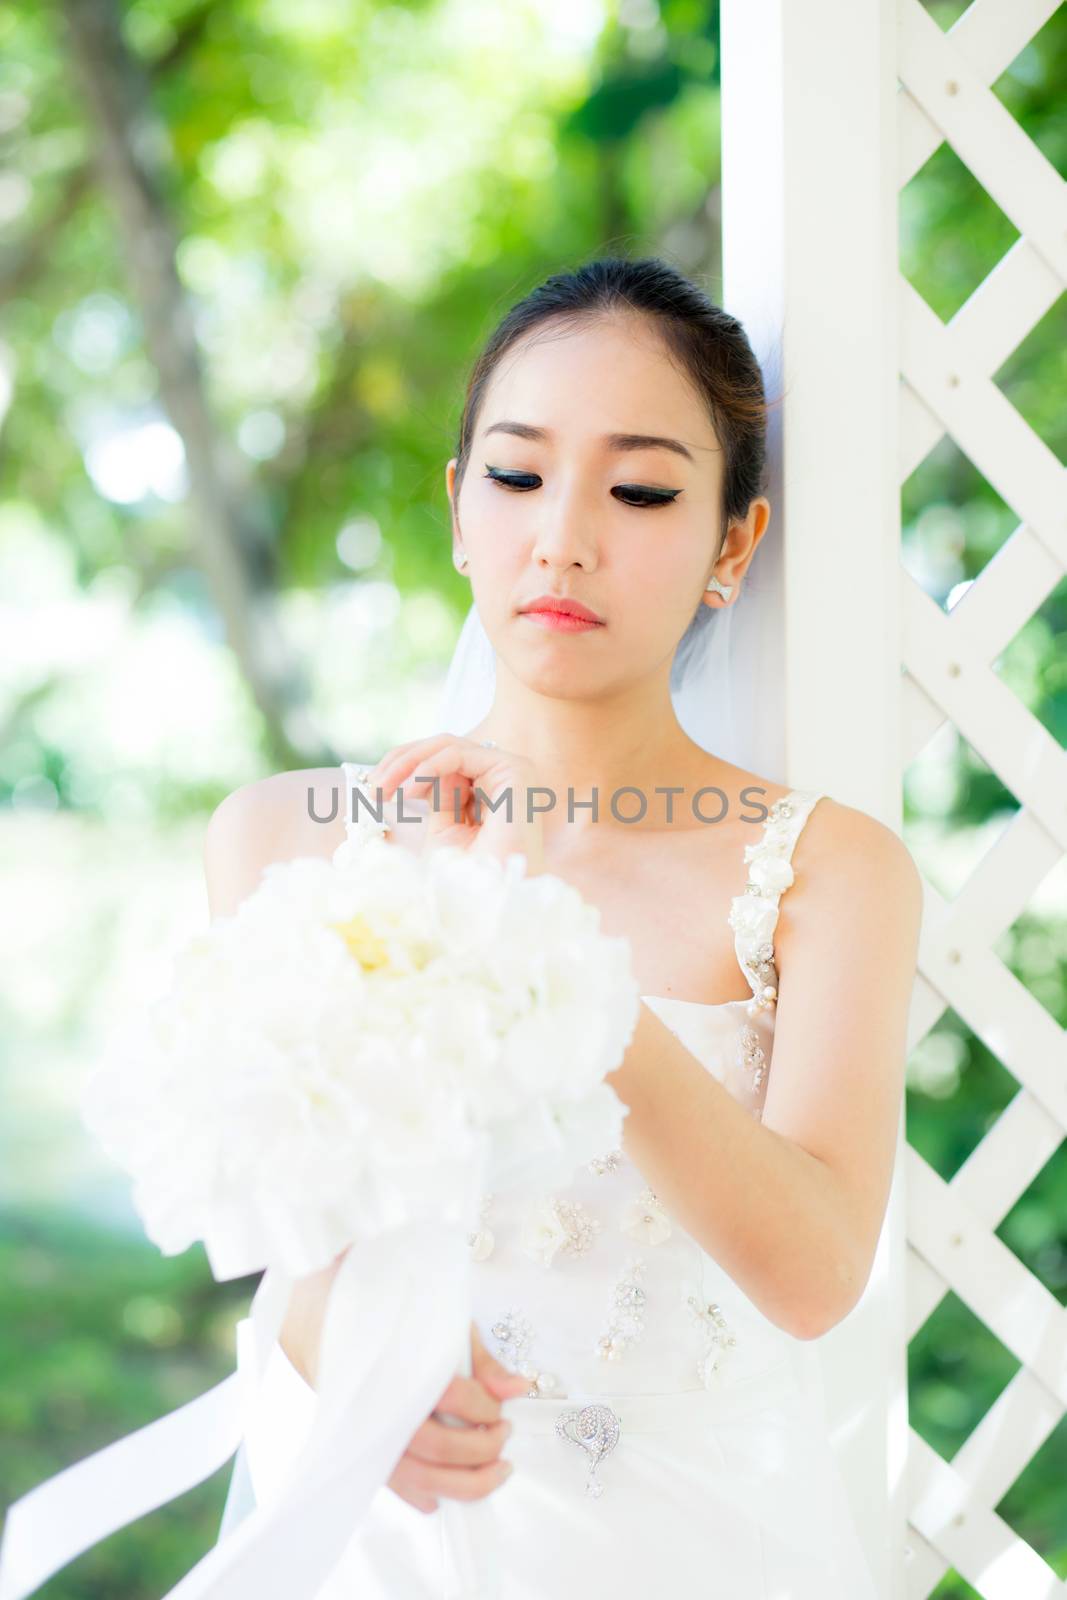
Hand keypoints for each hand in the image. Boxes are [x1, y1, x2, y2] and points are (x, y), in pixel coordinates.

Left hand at [367, 734, 545, 872]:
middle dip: (400, 763)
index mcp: (491, 793)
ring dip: (408, 762)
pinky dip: (427, 766)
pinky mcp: (513, 769)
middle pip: (442, 750)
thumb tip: (417, 771)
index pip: (442, 764)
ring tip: (383, 789)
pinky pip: (458, 753)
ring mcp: (510, 771)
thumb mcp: (445, 831)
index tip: (372, 792)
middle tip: (372, 787)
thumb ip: (438, 797)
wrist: (493, 900)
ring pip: (447, 746)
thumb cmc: (472, 878)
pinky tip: (408, 790)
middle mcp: (502, 779)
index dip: (404, 770)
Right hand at [386, 1321, 529, 1513]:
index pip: (454, 1398)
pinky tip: (458, 1481)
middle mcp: (388, 1412)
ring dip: (474, 1482)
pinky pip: (409, 1493)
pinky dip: (439, 1496)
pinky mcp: (377, 1465)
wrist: (373, 1348)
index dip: (487, 1407)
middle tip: (504, 1433)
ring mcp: (379, 1444)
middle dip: (485, 1447)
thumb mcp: (452, 1337)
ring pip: (427, 1479)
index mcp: (407, 1372)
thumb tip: (518, 1388)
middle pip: (442, 1447)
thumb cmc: (416, 1342)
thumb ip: (485, 1365)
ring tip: (499, 1468)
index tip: (499, 1407)